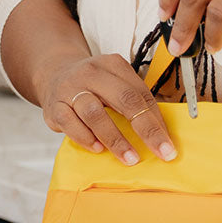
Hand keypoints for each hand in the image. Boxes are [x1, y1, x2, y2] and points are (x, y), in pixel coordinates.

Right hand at [39, 53, 175, 164]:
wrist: (54, 74)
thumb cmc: (93, 85)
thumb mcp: (114, 82)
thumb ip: (134, 101)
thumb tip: (160, 132)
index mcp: (114, 65)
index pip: (141, 93)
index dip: (156, 120)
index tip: (168, 144)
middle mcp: (92, 73)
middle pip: (124, 100)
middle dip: (145, 129)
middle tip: (159, 151)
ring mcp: (70, 88)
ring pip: (95, 113)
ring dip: (115, 139)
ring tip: (129, 157)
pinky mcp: (54, 106)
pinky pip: (71, 124)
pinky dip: (86, 139)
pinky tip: (98, 149)